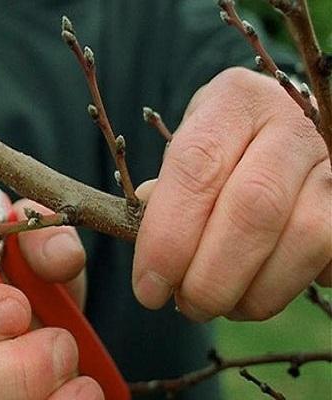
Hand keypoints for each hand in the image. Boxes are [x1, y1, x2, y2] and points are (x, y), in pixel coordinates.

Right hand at [0, 199, 103, 398]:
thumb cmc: (37, 281)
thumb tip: (57, 253)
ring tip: (74, 367)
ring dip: (35, 392)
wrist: (59, 325)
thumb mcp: (44, 250)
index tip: (18, 308)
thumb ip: (45, 238)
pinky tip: (81, 391)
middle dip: (15, 365)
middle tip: (61, 344)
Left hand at [133, 67, 330, 321]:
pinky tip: (262, 287)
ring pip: (305, 239)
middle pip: (254, 209)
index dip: (168, 237)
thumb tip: (155, 255)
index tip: (148, 289)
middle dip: (213, 277)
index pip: (195, 169)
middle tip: (188, 307)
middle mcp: (291, 121)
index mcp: (233, 102)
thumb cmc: (224, 145)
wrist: (281, 125)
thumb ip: (169, 194)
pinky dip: (294, 284)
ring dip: (257, 292)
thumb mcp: (187, 150)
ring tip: (223, 305)